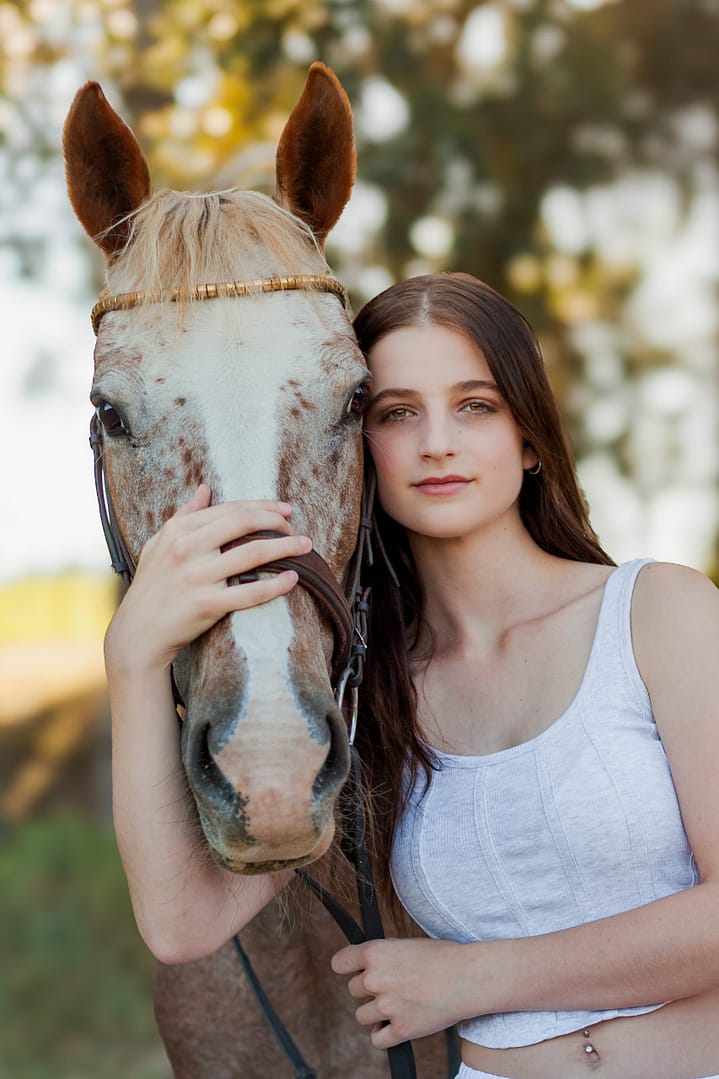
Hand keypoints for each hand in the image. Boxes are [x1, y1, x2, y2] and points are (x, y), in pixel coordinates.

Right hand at [105, 484, 310, 675]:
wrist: (138, 633)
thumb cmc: (151, 587)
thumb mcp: (158, 543)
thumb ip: (184, 515)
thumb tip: (204, 489)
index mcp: (179, 530)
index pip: (230, 509)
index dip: (262, 507)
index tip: (284, 509)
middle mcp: (188, 548)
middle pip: (244, 524)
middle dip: (277, 521)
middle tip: (296, 527)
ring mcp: (198, 576)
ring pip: (253, 554)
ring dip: (286, 547)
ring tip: (306, 546)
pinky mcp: (207, 604)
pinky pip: (250, 592)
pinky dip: (276, 585)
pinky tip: (293, 579)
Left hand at [331, 937, 468, 1048]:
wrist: (469, 976)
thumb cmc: (442, 957)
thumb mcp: (405, 944)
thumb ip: (382, 956)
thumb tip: (365, 966)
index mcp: (375, 953)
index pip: (339, 963)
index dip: (348, 967)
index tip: (355, 970)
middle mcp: (375, 979)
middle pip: (353, 991)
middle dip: (369, 989)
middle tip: (393, 986)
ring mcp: (387, 1006)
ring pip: (362, 1016)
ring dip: (376, 1013)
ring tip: (397, 1004)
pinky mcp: (401, 1030)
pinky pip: (376, 1040)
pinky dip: (384, 1035)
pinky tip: (396, 1025)